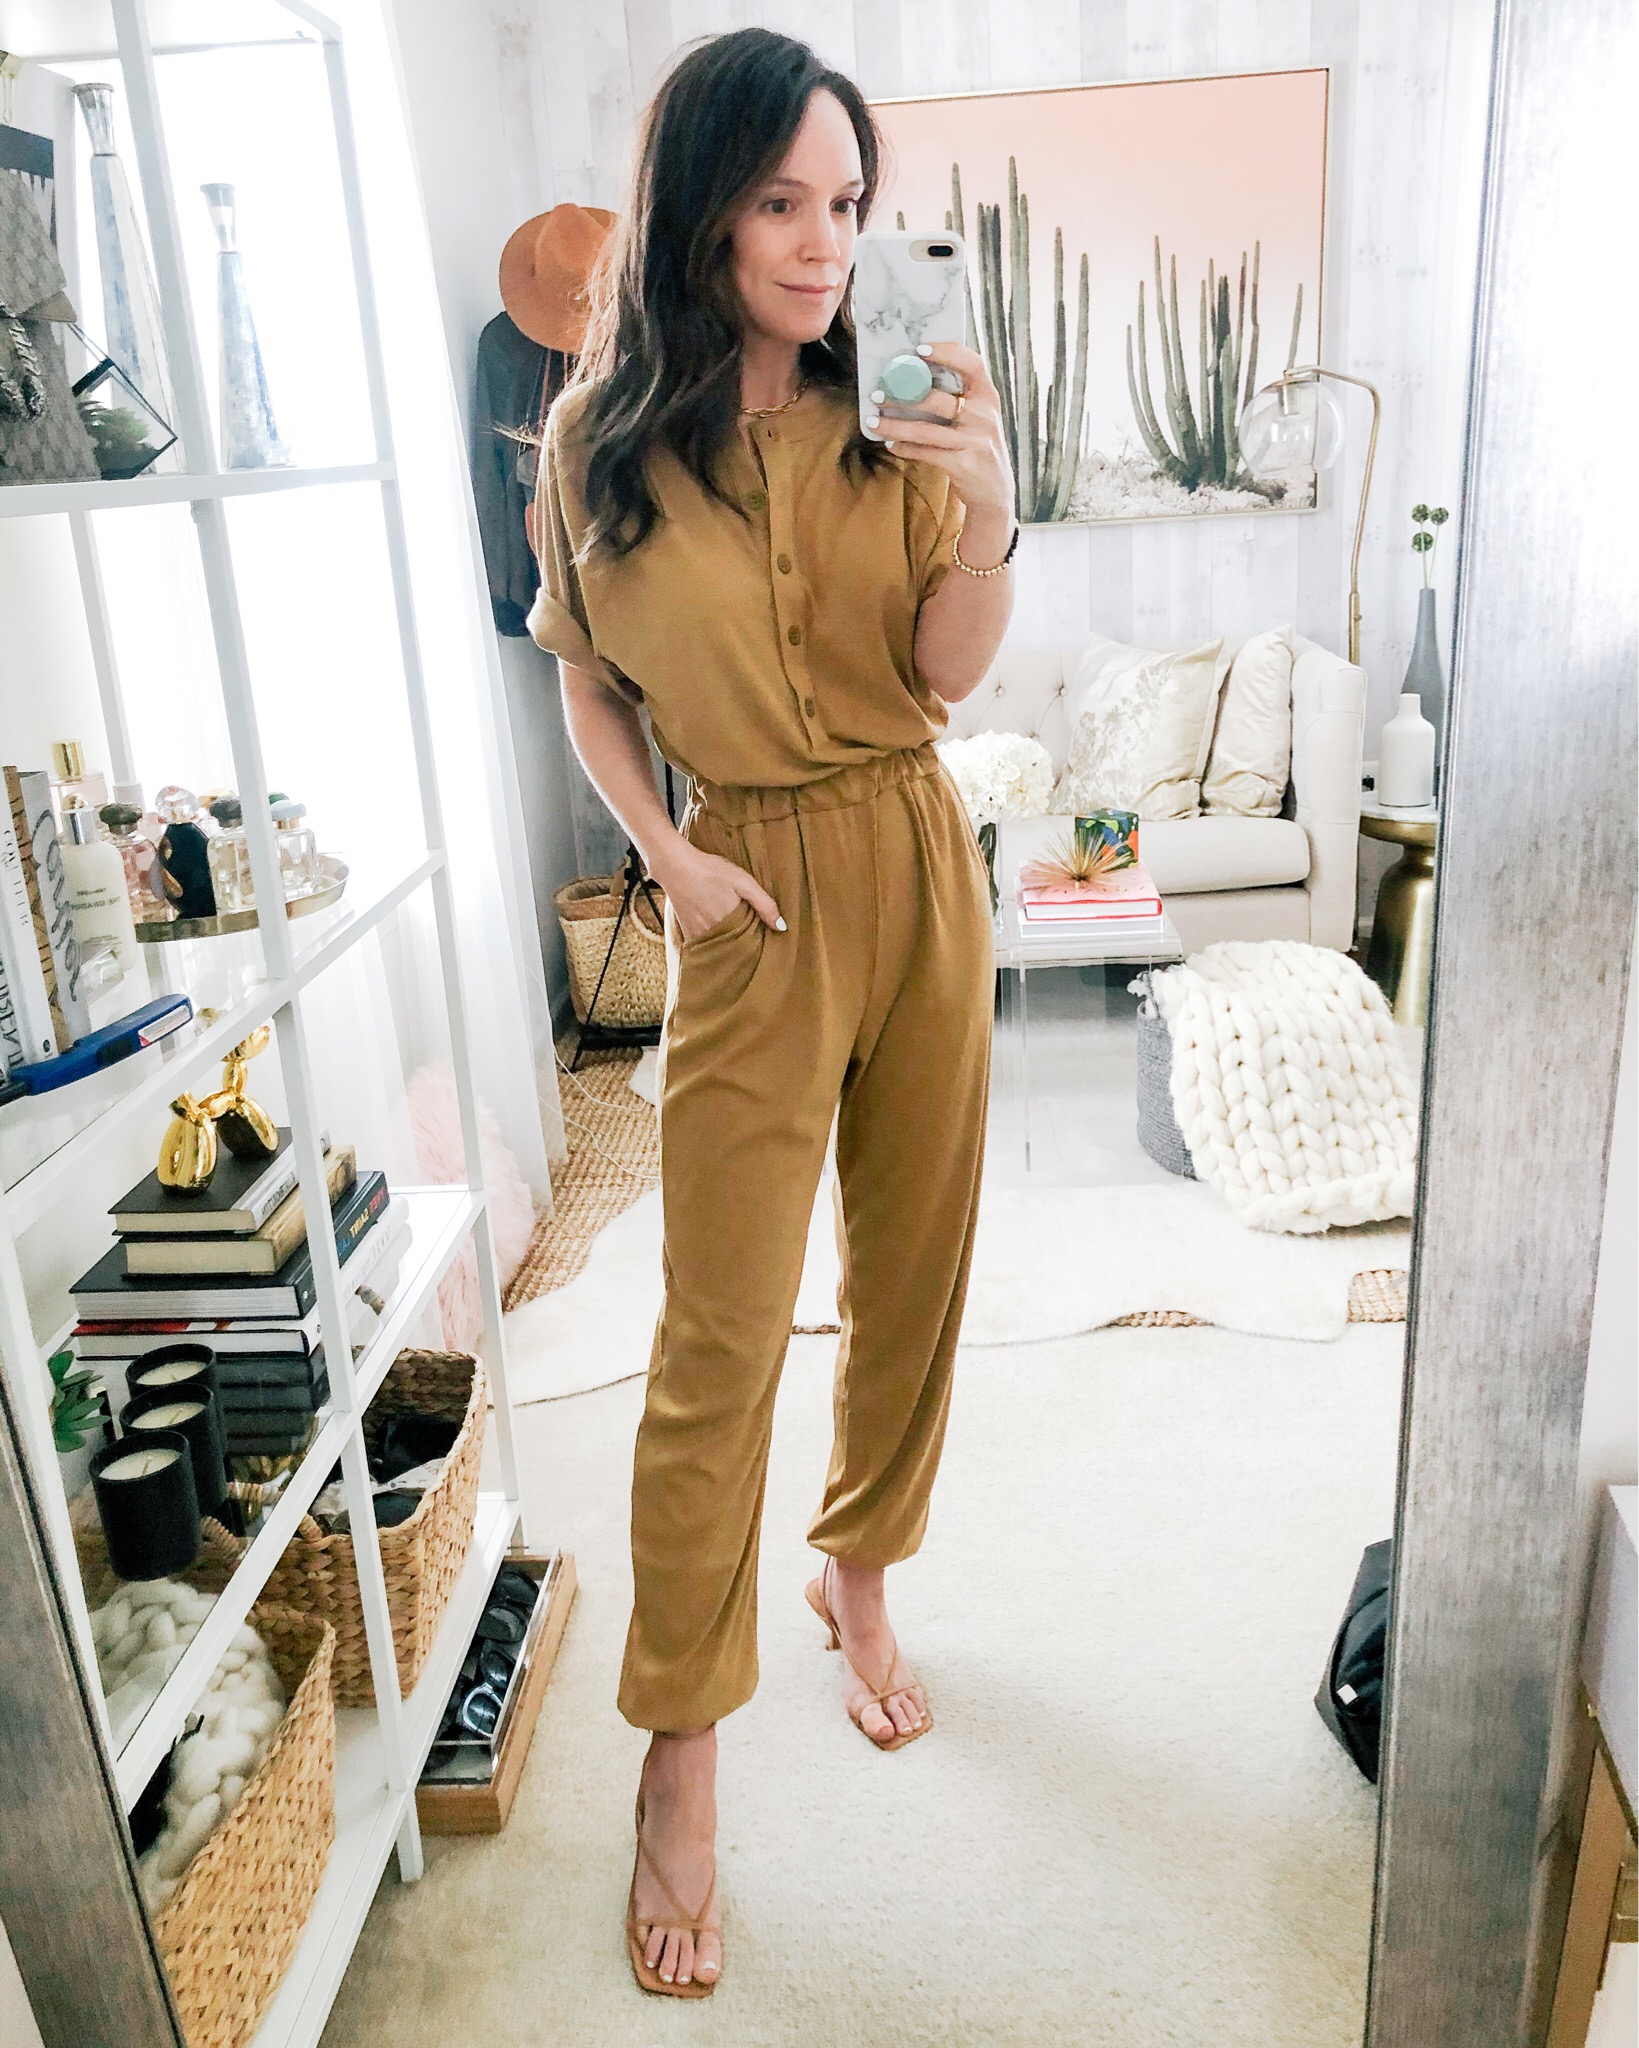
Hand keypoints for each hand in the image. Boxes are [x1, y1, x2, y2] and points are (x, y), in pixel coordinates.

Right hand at [651, 839, 783, 940]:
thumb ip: (764, 904)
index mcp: (733, 922)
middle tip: (751, 936)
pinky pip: (704, 944)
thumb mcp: (743, 881)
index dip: (759, 940)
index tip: (765, 938)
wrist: (675, 866)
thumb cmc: (710, 870)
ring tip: (735, 935)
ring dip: (728, 944)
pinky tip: (716, 934)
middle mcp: (716, 932)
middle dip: (744, 944)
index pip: (751, 941)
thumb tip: (782, 927)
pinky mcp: (688, 931)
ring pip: (720, 946)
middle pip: (736, 945)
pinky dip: (711, 942)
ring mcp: (700, 934)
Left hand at [866, 341, 1015, 526]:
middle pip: (938, 399)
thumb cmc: (978, 446)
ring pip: (926, 430)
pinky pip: (926, 453)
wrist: (995, 490)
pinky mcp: (964, 464)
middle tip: (877, 394)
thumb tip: (913, 378)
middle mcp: (985, 416)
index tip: (918, 349)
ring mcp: (975, 441)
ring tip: (873, 422)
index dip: (946, 352)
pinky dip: (905, 448)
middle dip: (903, 395)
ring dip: (895, 425)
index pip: (972, 364)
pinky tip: (890, 444)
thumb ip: (959, 398)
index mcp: (988, 396)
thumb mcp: (979, 418)